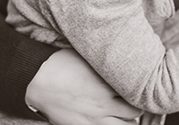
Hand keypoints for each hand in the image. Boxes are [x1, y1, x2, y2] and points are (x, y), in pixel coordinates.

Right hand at [26, 49, 141, 124]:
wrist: (37, 80)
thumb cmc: (60, 63)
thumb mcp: (88, 59)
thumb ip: (107, 65)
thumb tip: (120, 63)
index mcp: (107, 85)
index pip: (135, 94)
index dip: (139, 91)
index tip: (140, 88)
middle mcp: (104, 105)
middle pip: (134, 113)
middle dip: (137, 108)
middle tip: (134, 102)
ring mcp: (93, 120)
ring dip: (128, 121)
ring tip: (125, 115)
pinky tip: (111, 121)